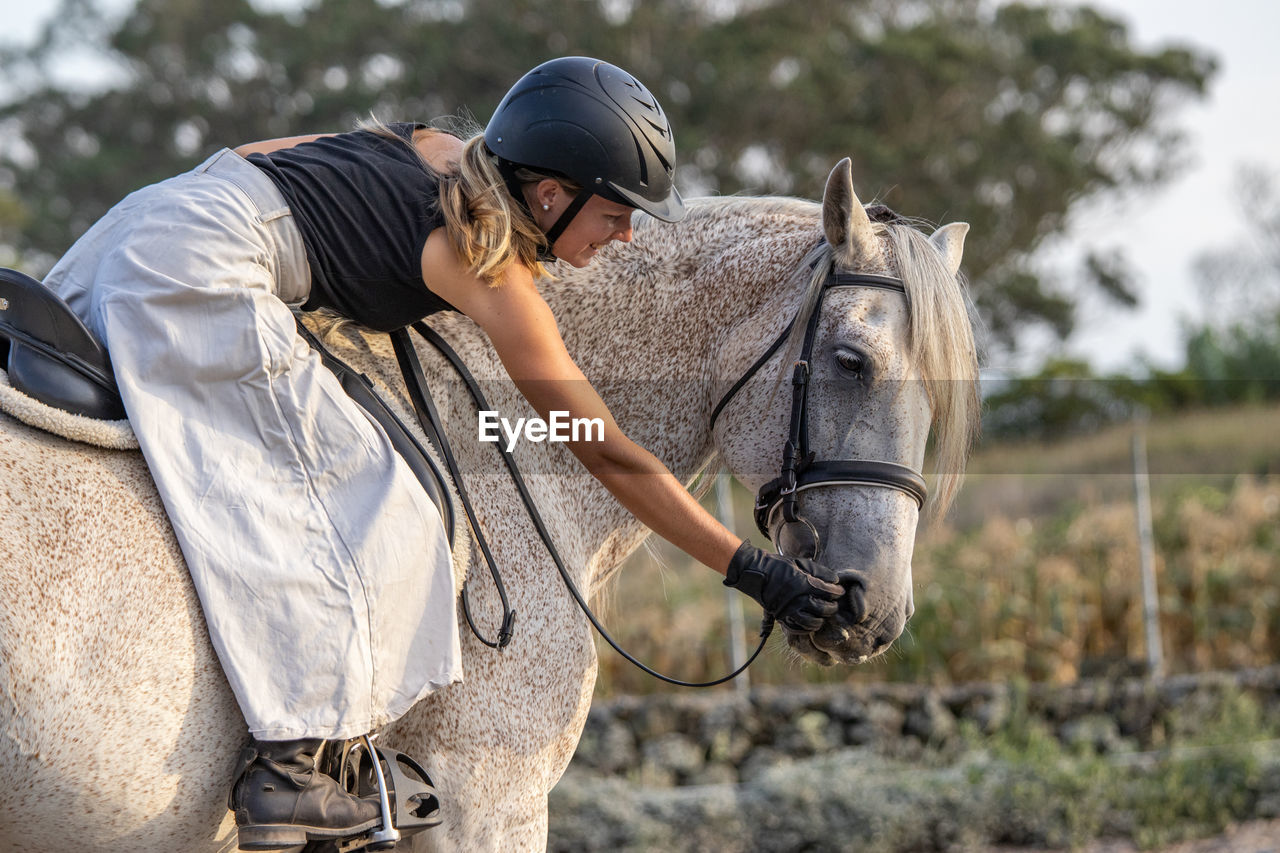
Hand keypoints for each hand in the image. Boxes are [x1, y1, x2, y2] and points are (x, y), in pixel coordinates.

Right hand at [722, 541, 843, 632]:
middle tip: (833, 604)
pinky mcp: (780, 616)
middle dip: (832, 607)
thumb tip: (835, 580)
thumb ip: (819, 571)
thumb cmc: (780, 565)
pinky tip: (811, 623)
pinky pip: (796, 628)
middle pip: (823, 609)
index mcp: (804, 583)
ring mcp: (789, 610)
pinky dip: (806, 628)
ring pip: (812, 622)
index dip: (837, 592)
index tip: (839, 591)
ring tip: (822, 616)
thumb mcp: (800, 563)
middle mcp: (798, 599)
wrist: (757, 572)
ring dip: (820, 620)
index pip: (828, 592)